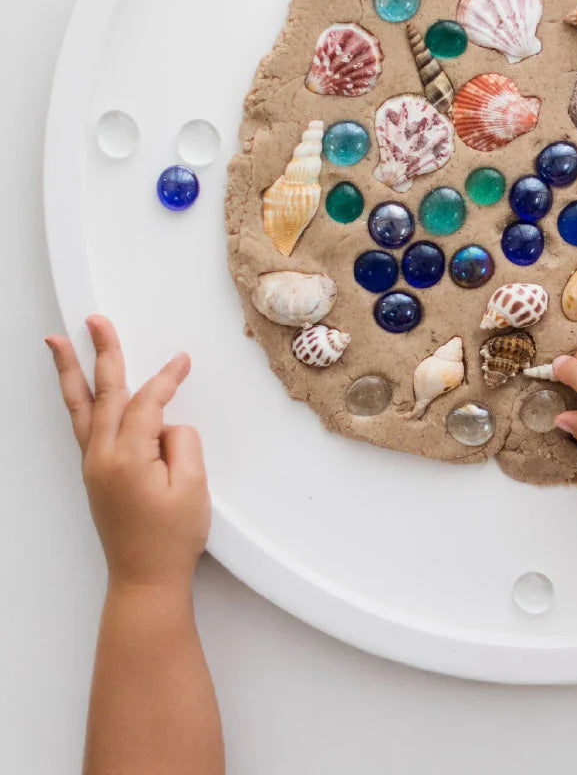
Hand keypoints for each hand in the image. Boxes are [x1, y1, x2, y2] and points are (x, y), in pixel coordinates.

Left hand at [45, 316, 209, 588]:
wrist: (145, 579)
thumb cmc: (171, 538)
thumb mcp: (192, 487)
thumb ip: (182, 443)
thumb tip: (168, 425)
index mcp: (127, 458)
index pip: (147, 403)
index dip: (166, 379)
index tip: (182, 361)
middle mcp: (101, 458)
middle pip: (103, 393)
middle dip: (103, 354)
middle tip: (96, 322)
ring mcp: (93, 466)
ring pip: (80, 408)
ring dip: (72, 372)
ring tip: (58, 343)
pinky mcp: (95, 475)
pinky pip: (83, 426)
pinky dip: (79, 400)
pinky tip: (80, 390)